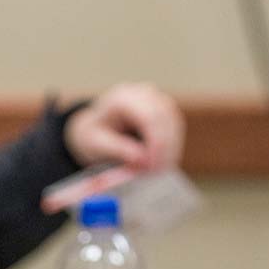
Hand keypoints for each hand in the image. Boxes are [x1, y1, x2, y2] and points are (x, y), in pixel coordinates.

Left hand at [63, 82, 184, 171]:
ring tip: (158, 173)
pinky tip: (162, 165)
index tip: (152, 166)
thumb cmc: (93, 136)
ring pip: (174, 124)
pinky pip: (175, 130)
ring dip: (170, 150)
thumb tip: (142, 160)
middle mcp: (144, 94)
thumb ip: (118, 150)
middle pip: (165, 118)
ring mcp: (157, 100)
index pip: (149, 116)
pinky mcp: (165, 112)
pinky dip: (170, 149)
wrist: (94, 128)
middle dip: (164, 148)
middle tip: (157, 173)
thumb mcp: (95, 145)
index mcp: (123, 98)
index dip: (155, 142)